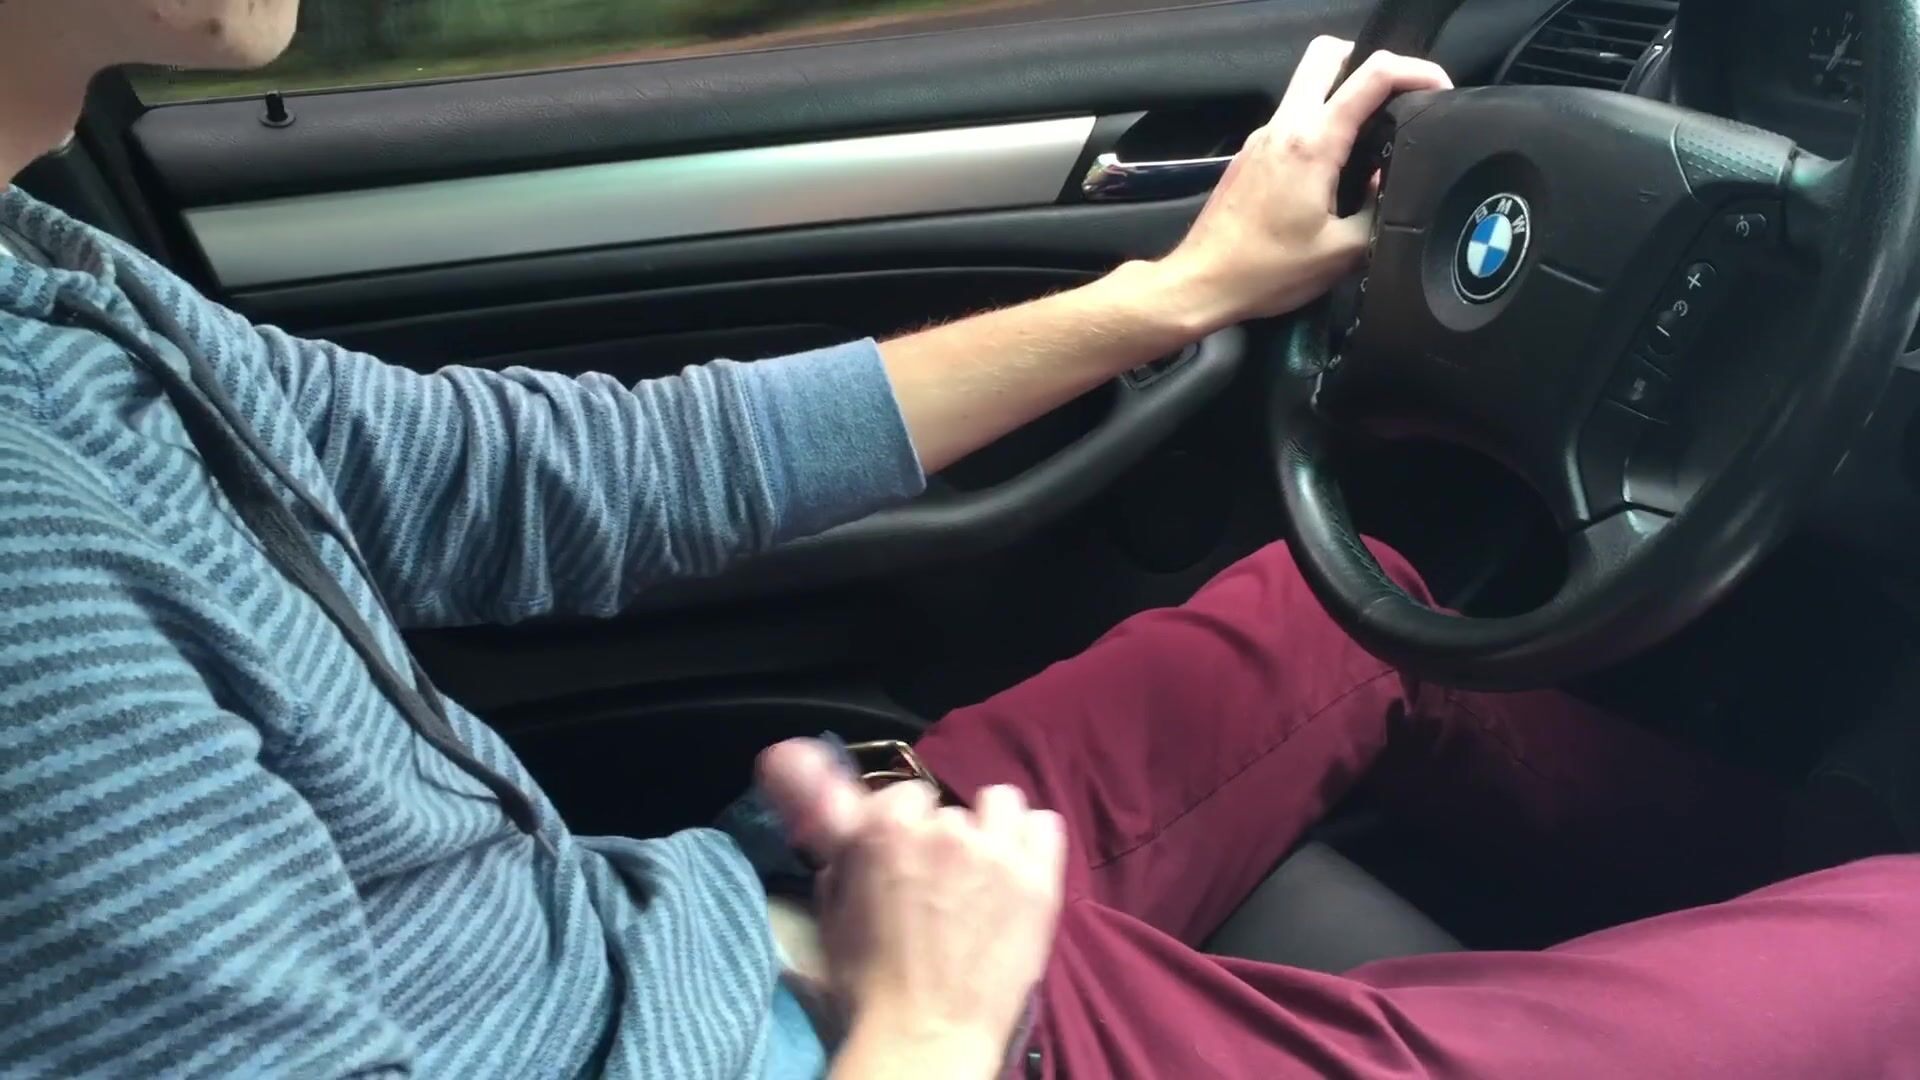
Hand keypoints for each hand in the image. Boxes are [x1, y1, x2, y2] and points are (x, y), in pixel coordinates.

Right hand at [757, 741, 1067, 1072]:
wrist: (926, 1035)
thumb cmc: (869, 986)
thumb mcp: (833, 913)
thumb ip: (844, 858)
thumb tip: (851, 827)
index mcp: (885, 830)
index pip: (906, 793)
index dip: (908, 825)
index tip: (910, 853)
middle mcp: (943, 829)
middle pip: (951, 811)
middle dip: (947, 840)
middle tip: (946, 880)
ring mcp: (995, 851)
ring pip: (1001, 804)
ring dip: (992, 830)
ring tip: (988, 869)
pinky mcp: (1038, 878)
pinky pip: (1044, 824)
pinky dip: (1032, 842)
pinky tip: (1021, 870)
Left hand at [1159, 37, 1452, 327]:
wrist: (1202, 283)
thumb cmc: (1265, 271)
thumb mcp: (1343, 252)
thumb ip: (1378, 210)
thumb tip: (1387, 185)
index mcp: (1312, 143)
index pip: (1372, 76)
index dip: (1416, 72)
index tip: (1439, 90)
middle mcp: (1284, 128)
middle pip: (1327, 56)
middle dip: (1369, 63)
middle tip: (1397, 96)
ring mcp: (1262, 138)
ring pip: (1306, 87)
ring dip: (1342, 97)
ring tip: (1371, 137)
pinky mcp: (1250, 155)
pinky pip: (1291, 121)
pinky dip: (1318, 126)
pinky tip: (1333, 169)